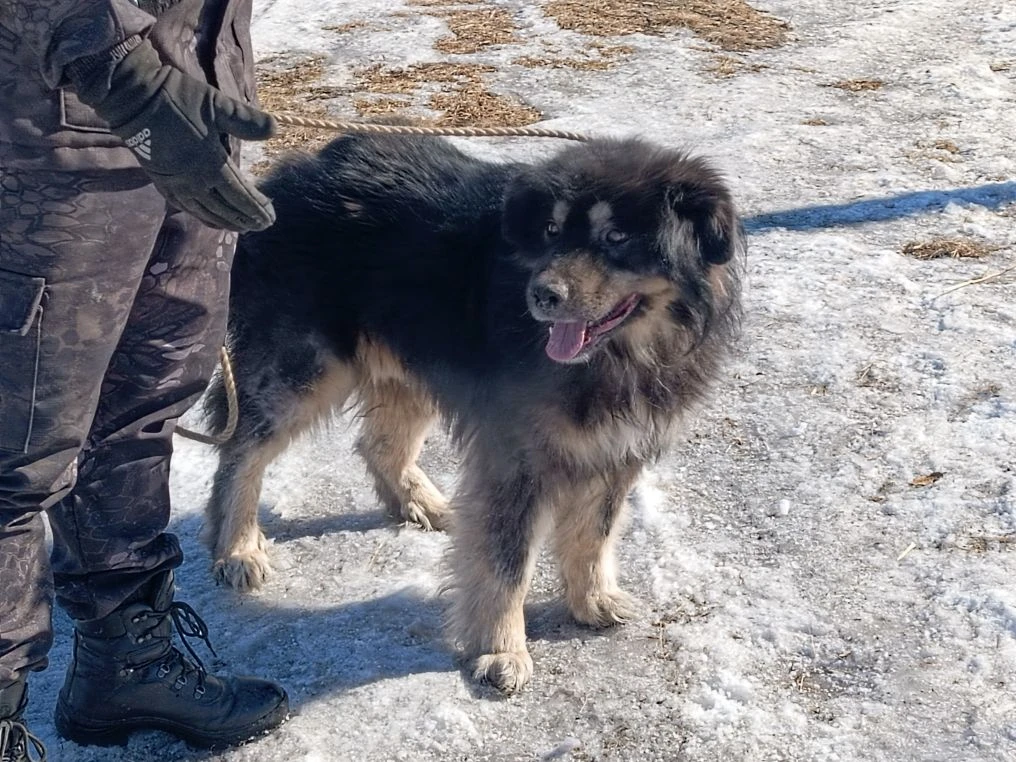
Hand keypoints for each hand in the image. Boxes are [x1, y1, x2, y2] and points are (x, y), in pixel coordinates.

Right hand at [71, 39, 275, 231]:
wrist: (133, 97)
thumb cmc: (178, 98)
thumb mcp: (216, 104)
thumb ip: (245, 120)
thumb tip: (274, 129)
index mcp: (210, 164)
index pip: (239, 195)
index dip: (256, 209)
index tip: (270, 218)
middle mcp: (194, 181)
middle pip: (224, 209)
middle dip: (245, 219)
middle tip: (261, 226)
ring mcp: (175, 183)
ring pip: (204, 212)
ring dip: (224, 222)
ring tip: (240, 228)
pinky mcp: (161, 180)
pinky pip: (184, 207)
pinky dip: (200, 216)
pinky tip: (207, 218)